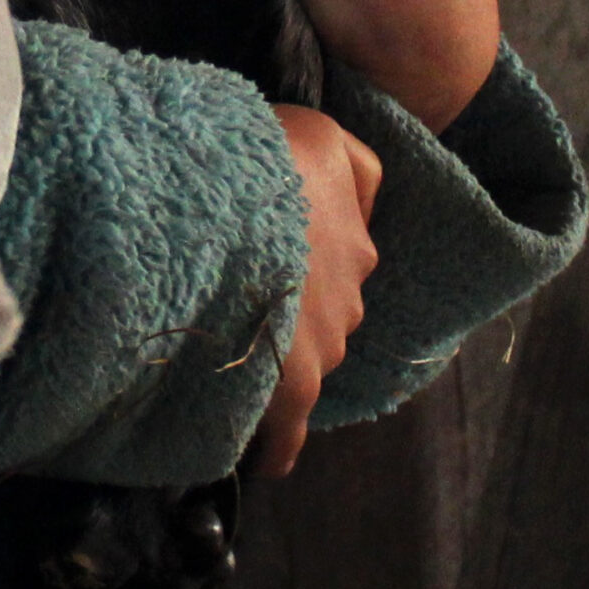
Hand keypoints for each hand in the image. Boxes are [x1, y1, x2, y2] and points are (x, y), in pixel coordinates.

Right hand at [253, 104, 379, 476]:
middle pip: (322, 311)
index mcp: (357, 240)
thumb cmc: (266, 161)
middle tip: (237, 300)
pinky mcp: (293, 387)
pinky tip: (258, 453)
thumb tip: (365, 204)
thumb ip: (353, 166)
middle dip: (290, 311)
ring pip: (305, 361)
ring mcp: (325, 343)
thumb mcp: (323, 135)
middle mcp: (352, 294)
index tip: (266, 262)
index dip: (300, 262)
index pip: (339, 259)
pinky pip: (289, 432)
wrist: (230, 206)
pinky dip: (276, 443)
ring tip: (222, 346)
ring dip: (273, 358)